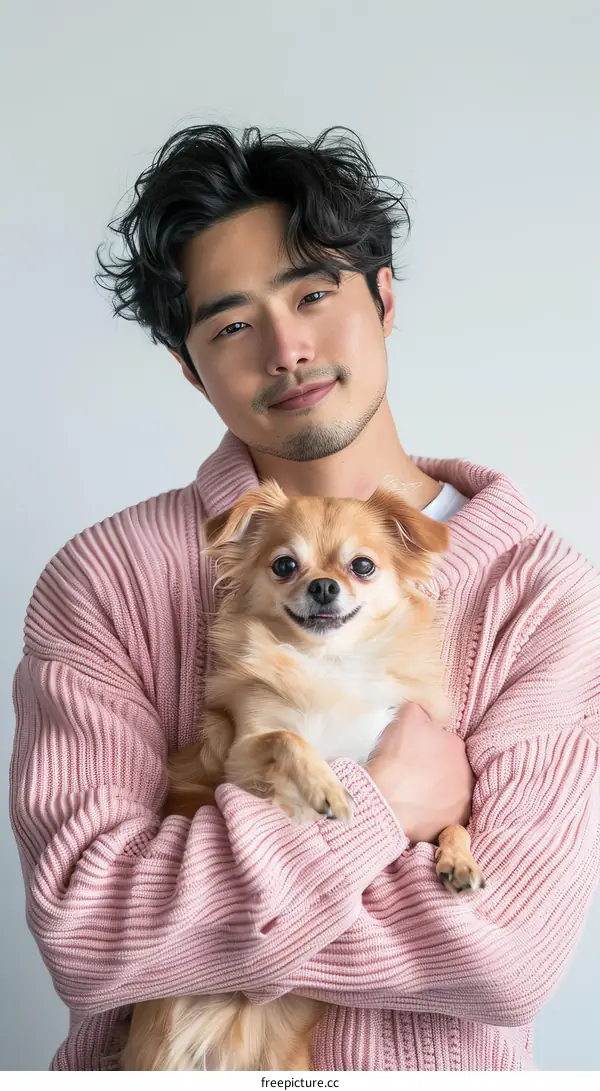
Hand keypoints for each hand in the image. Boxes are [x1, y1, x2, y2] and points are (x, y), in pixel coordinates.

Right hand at [364, 703, 474, 843]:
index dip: (427, 748)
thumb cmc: (397, 757)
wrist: (385, 799)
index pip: (446, 744)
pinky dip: (433, 816)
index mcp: (459, 748)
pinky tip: (417, 812)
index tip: (413, 754)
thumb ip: (420, 707)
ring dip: (436, 794)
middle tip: (413, 775)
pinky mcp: (452, 827)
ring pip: (450, 795)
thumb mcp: (407, 716)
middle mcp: (468, 777)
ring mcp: (462, 805)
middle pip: (450, 770)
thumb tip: (423, 706)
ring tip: (414, 795)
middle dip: (436, 771)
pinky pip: (444, 818)